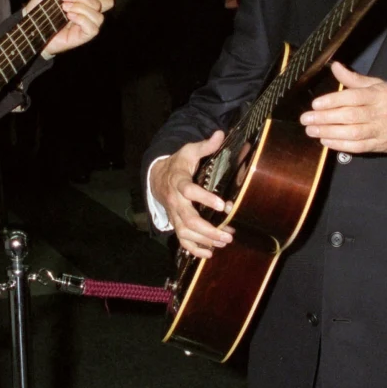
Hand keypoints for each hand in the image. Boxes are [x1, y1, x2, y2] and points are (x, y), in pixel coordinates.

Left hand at [23, 0, 112, 57]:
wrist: (30, 25)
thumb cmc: (40, 8)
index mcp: (84, 1)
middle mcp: (87, 13)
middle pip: (105, 2)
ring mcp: (86, 25)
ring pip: (99, 15)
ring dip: (80, 8)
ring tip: (64, 9)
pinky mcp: (82, 36)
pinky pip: (94, 28)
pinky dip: (82, 19)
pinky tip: (69, 17)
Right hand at [150, 132, 233, 258]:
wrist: (157, 177)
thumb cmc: (178, 164)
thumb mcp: (189, 151)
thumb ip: (205, 145)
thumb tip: (220, 134)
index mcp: (179, 182)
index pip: (189, 191)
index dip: (205, 198)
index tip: (223, 205)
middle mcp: (175, 202)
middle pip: (189, 219)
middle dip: (209, 229)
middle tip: (228, 234)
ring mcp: (174, 214)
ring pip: (186, 233)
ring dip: (205, 240)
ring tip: (225, 242)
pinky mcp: (175, 223)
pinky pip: (182, 240)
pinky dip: (194, 249)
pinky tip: (210, 253)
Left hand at [300, 63, 386, 156]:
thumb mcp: (379, 85)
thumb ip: (354, 79)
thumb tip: (334, 66)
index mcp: (380, 95)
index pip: (353, 97)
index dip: (332, 101)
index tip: (315, 104)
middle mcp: (381, 112)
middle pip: (350, 116)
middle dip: (325, 118)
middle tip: (306, 119)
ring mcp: (381, 131)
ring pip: (352, 133)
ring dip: (329, 133)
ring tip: (311, 131)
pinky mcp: (379, 146)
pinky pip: (358, 147)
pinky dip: (340, 145)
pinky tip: (326, 142)